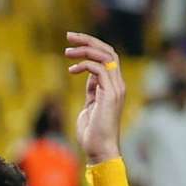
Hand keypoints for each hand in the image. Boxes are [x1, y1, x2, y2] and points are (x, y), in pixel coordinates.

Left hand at [62, 31, 126, 163]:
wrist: (99, 150)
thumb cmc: (92, 133)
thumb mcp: (90, 106)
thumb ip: (92, 90)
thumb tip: (88, 75)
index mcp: (114, 86)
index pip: (108, 57)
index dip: (92, 47)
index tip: (73, 44)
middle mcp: (118, 84)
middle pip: (109, 51)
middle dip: (89, 40)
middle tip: (69, 36)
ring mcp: (116, 89)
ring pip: (105, 56)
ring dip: (84, 50)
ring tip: (67, 51)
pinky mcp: (110, 94)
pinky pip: (99, 69)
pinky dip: (84, 65)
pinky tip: (71, 70)